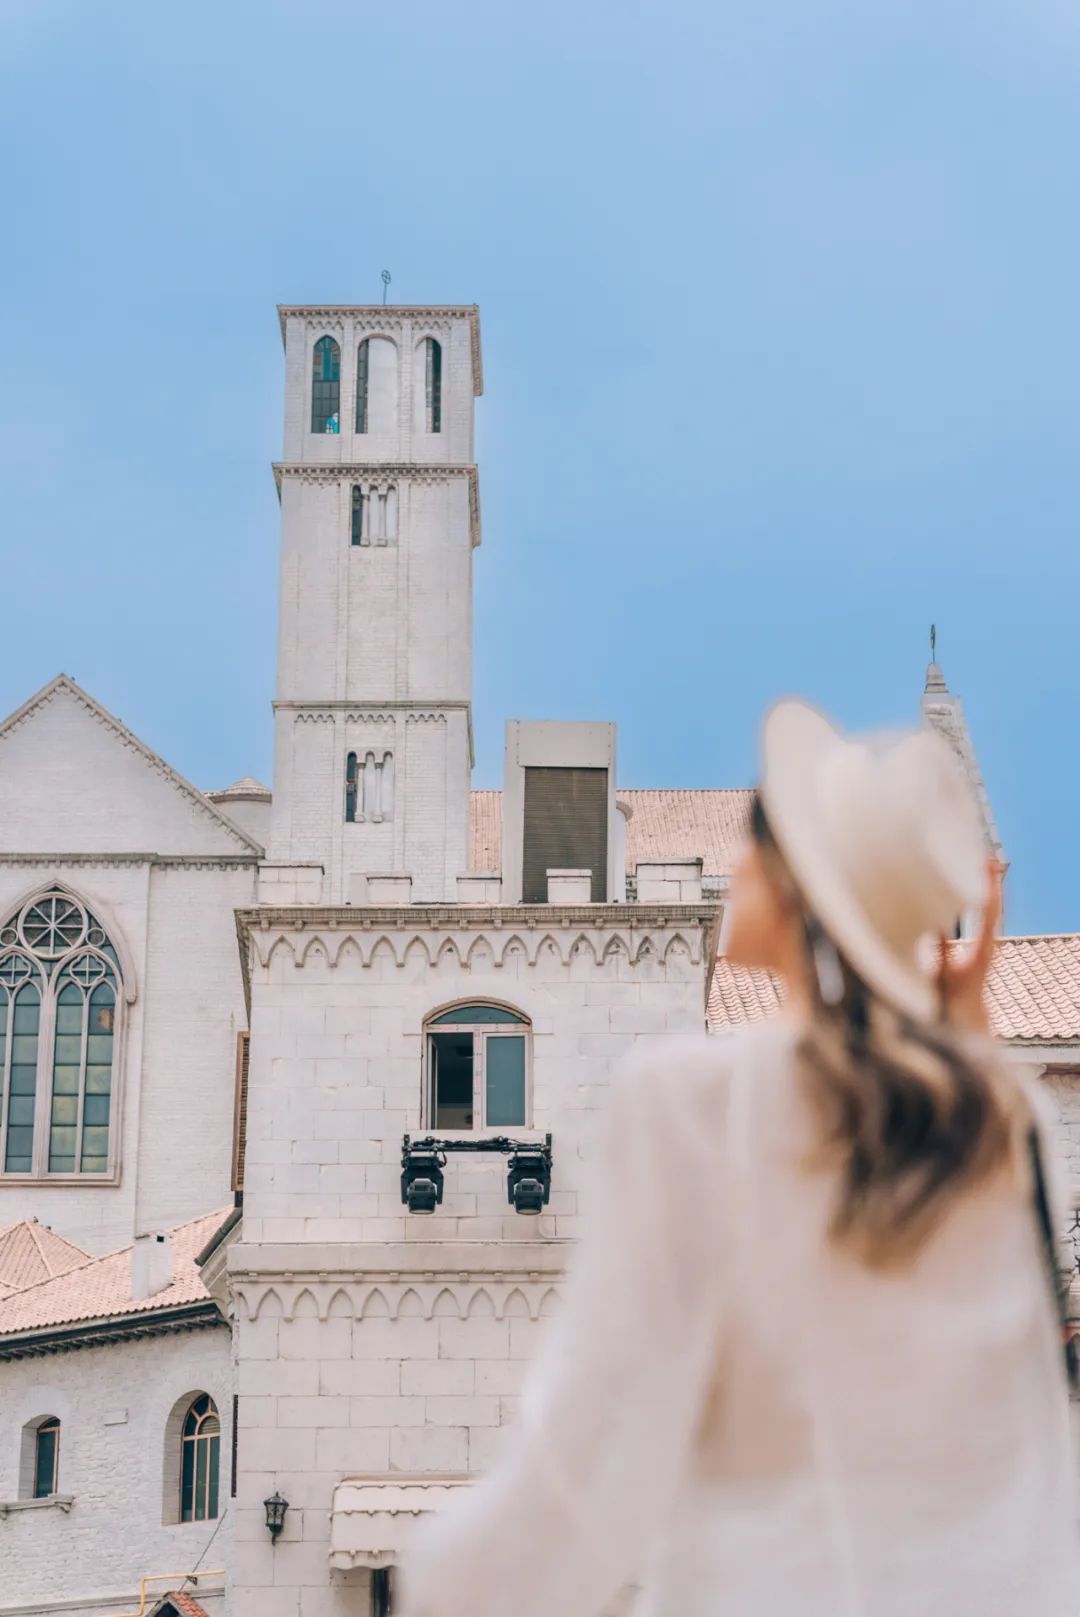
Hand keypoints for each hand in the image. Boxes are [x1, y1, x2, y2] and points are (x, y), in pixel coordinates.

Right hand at [936, 859, 1004, 1033]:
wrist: (965, 1017)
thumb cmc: (950, 1000)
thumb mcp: (941, 974)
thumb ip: (938, 949)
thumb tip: (935, 921)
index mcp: (982, 949)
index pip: (987, 911)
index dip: (987, 886)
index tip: (986, 865)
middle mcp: (989, 945)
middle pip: (995, 907)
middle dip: (991, 881)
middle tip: (987, 857)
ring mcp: (988, 946)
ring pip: (992, 911)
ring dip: (987, 888)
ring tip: (982, 864)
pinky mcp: (982, 947)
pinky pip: (985, 918)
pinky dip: (981, 900)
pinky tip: (974, 889)